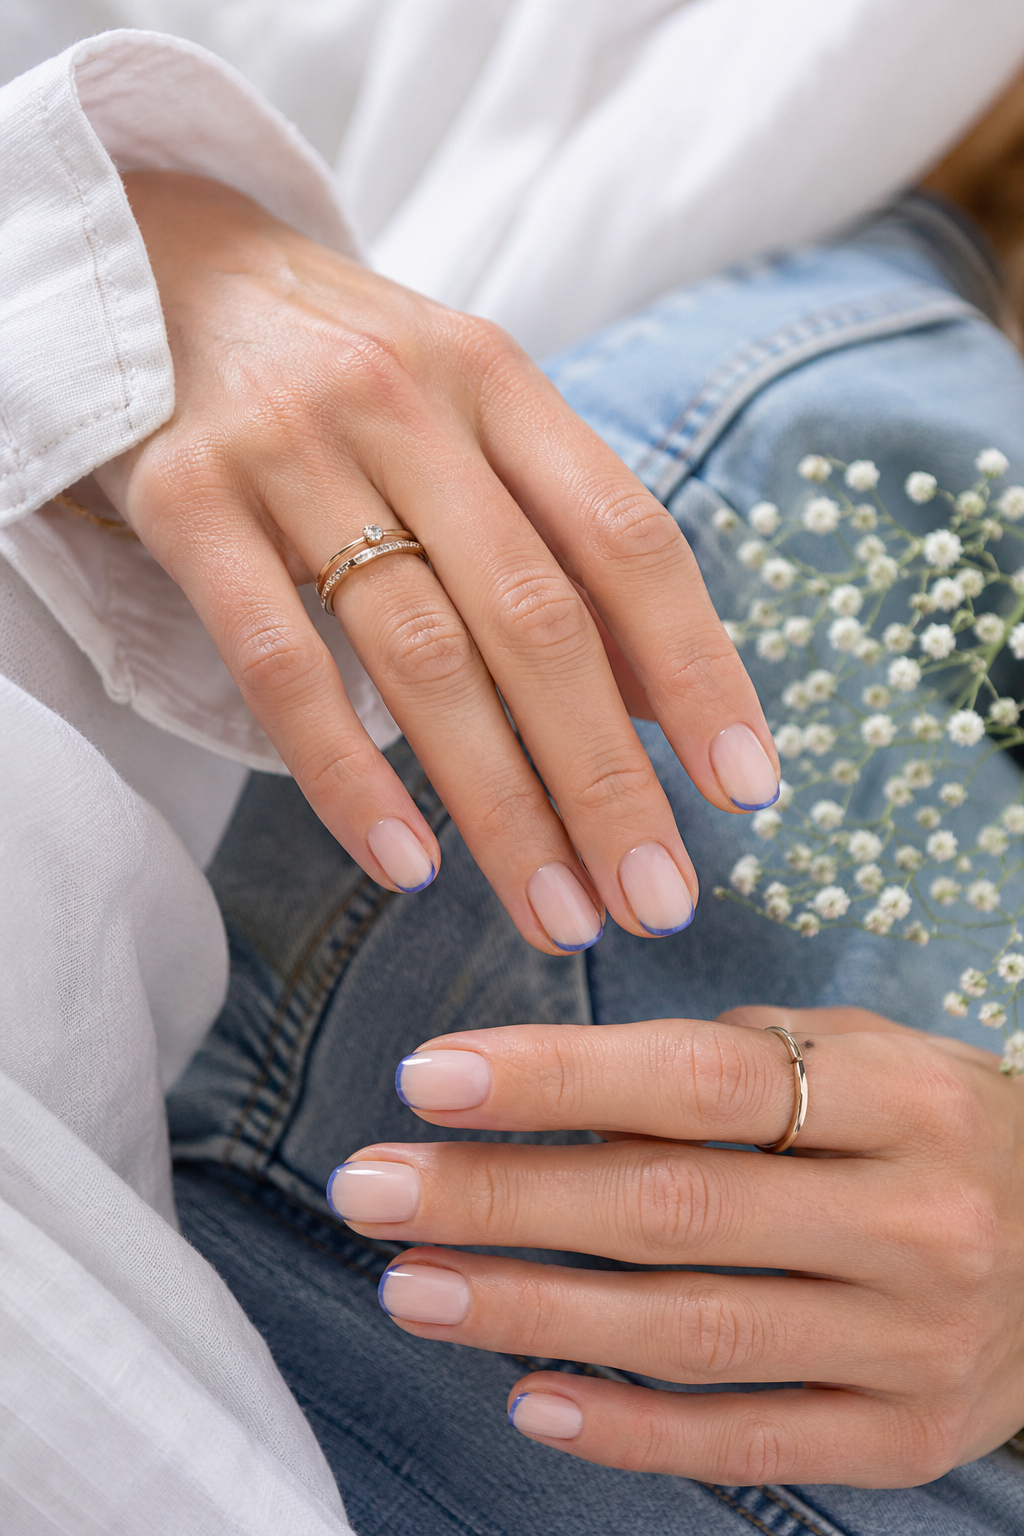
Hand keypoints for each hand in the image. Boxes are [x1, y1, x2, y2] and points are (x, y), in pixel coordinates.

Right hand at [93, 172, 778, 953]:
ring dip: (502, 806)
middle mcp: (407, 406)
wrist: (166, 271)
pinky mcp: (188, 500)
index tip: (745, 791)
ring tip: (556, 914)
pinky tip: (407, 864)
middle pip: (537, 620)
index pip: (628, 540)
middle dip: (609, 778)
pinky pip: (281, 663)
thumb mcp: (470, 417)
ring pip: (423, 657)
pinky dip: (348, 774)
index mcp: (499, 381)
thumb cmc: (345, 372)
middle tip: (657, 899)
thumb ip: (562, 543)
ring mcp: (291, 451)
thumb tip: (669, 705)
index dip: (699, 669)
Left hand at [328, 1008, 1023, 1485]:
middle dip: (501, 1200)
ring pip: (689, 1333)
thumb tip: (567, 1105)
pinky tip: (523, 1390)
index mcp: (898, 1098)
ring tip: (410, 1284)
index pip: (701, 1084)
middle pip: (672, 1211)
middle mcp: (911, 1220)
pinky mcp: (904, 1437)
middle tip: (369, 1187)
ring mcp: (912, 1343)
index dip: (558, 1080)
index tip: (427, 1079)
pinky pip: (744, 1440)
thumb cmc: (930, 1127)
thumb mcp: (861, 1055)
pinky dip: (626, 1427)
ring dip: (528, 1310)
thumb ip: (732, 1068)